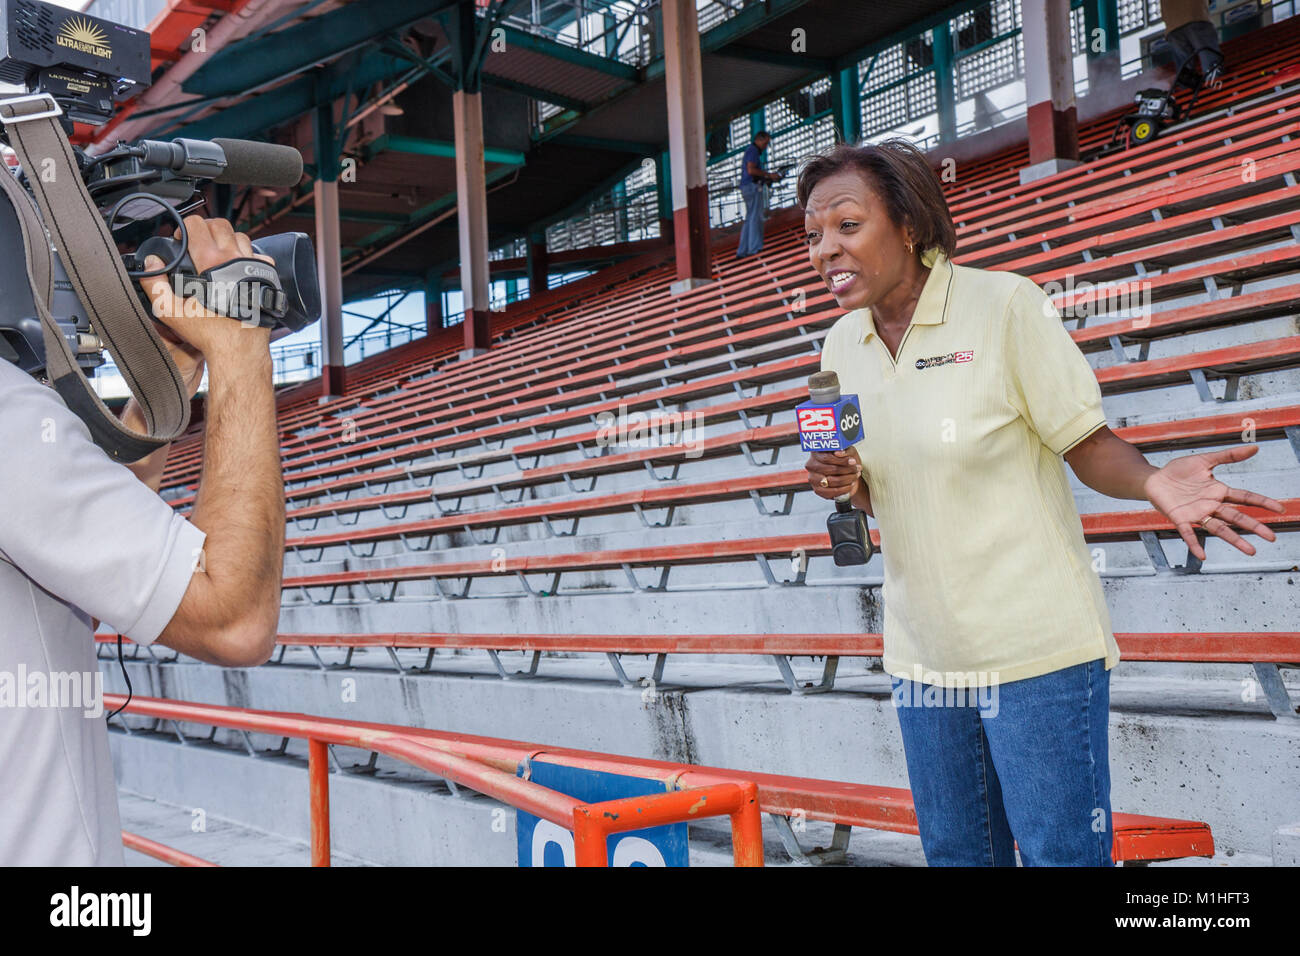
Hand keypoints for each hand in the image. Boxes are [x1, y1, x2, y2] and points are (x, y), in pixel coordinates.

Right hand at [137, 215, 275, 360]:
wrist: (241, 350)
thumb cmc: (210, 334)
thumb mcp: (171, 311)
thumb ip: (156, 284)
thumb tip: (151, 264)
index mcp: (212, 262)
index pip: (197, 224)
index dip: (184, 227)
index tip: (180, 239)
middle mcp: (236, 259)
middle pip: (220, 224)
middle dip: (205, 228)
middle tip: (197, 242)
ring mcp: (254, 267)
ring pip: (240, 237)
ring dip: (226, 239)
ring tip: (216, 253)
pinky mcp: (266, 278)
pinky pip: (258, 255)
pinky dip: (247, 255)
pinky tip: (238, 267)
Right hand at [806, 447, 861, 500]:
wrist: (845, 472)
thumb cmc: (845, 459)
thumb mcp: (847, 451)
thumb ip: (844, 450)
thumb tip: (839, 453)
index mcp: (816, 453)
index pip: (826, 458)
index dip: (841, 461)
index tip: (853, 461)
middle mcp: (811, 465)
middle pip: (829, 470)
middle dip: (846, 470)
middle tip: (857, 469)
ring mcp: (813, 478)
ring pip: (831, 481)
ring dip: (847, 479)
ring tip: (855, 476)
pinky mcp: (817, 490)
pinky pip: (831, 492)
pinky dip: (843, 489)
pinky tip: (850, 485)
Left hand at [1143, 445, 1284, 558]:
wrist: (1154, 479)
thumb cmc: (1179, 471)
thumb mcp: (1204, 460)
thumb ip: (1228, 456)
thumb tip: (1255, 447)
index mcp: (1219, 491)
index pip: (1245, 498)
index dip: (1262, 502)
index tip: (1281, 508)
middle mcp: (1211, 505)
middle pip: (1237, 517)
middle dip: (1254, 527)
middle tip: (1271, 537)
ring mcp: (1196, 514)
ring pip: (1219, 529)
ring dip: (1234, 540)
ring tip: (1251, 551)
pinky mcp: (1179, 519)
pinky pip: (1188, 534)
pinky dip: (1195, 545)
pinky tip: (1203, 556)